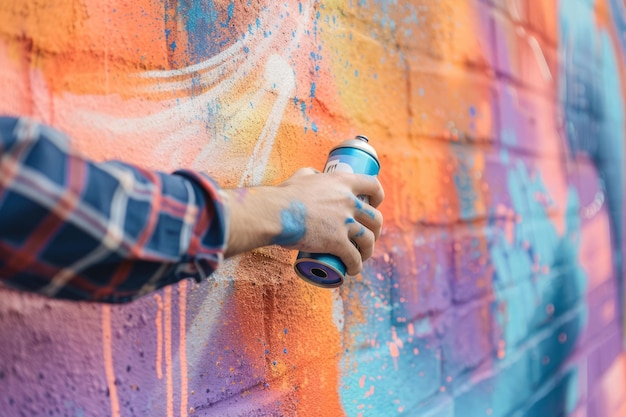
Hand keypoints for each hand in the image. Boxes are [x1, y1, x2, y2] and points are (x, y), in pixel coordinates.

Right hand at [223, 168, 383, 275]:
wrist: (274, 213)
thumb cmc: (284, 196)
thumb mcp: (301, 176)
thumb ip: (311, 174)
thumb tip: (314, 175)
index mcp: (342, 182)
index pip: (373, 185)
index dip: (378, 196)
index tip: (375, 205)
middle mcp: (348, 200)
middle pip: (375, 218)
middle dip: (376, 230)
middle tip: (368, 236)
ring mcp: (345, 222)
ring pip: (368, 239)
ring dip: (368, 251)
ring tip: (361, 256)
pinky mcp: (337, 242)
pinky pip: (354, 257)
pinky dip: (356, 266)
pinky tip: (352, 270)